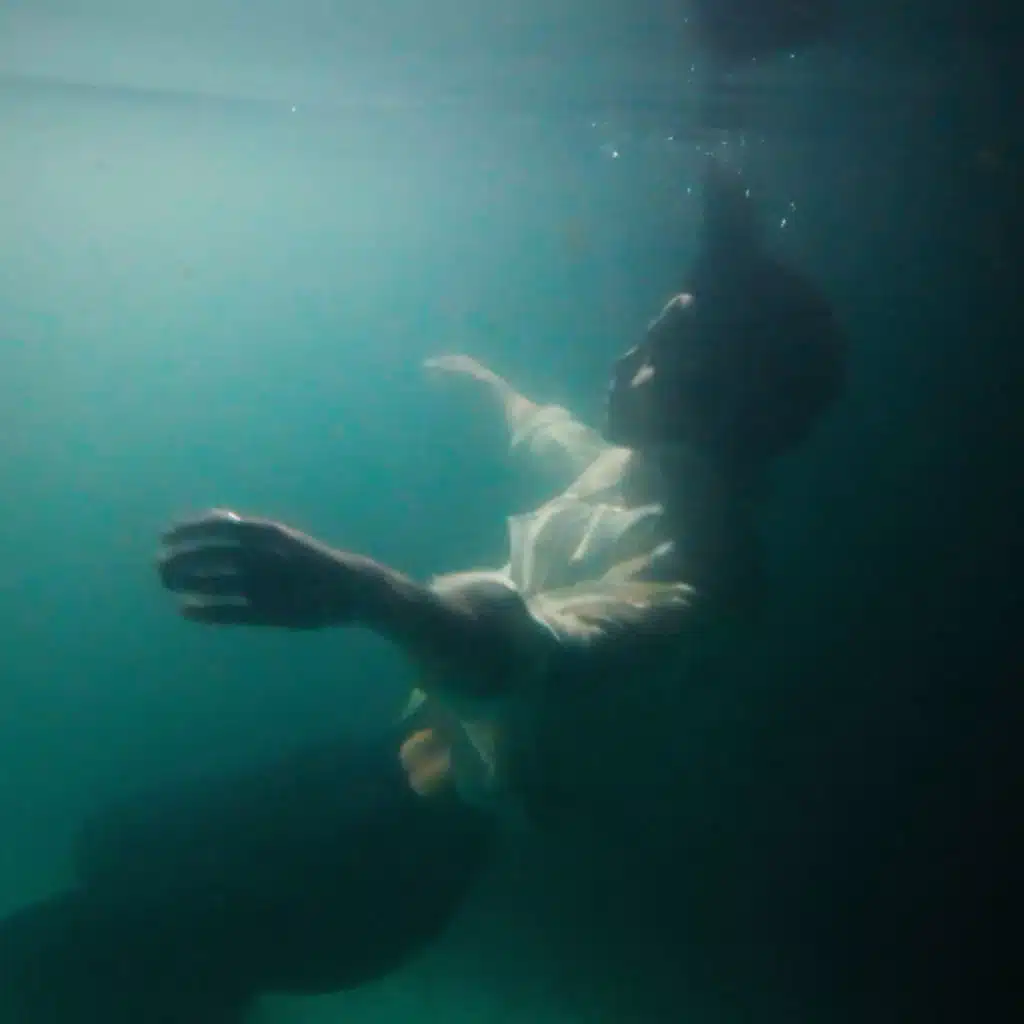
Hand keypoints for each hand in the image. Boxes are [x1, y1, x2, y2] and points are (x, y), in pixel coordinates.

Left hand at [157, 509, 356, 628]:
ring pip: (213, 584)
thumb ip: (250, 530)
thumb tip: (216, 519)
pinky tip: (186, 609)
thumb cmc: (309, 559)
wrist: (349, 587)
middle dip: (179, 560)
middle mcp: (264, 558)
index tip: (166, 536)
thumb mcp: (284, 537)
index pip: (217, 528)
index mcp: (268, 534)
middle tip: (160, 564)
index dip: (187, 531)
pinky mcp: (270, 613)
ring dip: (186, 583)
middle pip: (208, 557)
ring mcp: (266, 587)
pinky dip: (205, 611)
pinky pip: (229, 612)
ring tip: (168, 583)